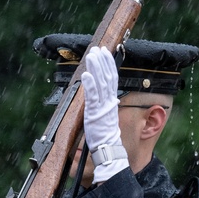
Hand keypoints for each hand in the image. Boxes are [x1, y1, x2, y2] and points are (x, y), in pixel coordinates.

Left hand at [81, 46, 128, 183]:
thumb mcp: (105, 115)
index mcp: (111, 101)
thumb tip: (105, 96)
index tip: (106, 52)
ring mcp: (102, 107)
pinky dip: (90, 85)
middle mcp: (108, 101)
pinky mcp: (94, 113)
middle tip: (97, 49)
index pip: (112, 78)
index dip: (109, 64)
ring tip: (92, 56)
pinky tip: (86, 75)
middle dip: (102, 62)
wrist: (108, 148)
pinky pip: (92, 97)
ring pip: (100, 83)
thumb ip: (105, 104)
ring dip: (96, 69)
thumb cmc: (104, 134)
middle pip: (107, 77)